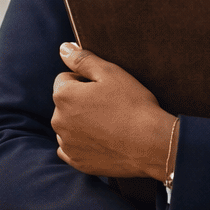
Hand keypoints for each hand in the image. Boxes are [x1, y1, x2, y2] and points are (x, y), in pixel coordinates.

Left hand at [53, 43, 172, 178]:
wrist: (152, 144)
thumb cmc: (132, 105)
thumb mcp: (110, 72)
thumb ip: (82, 59)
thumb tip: (63, 48)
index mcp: (62, 95)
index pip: (65, 78)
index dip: (85, 80)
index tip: (104, 89)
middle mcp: (58, 120)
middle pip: (65, 103)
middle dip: (81, 102)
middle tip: (109, 106)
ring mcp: (67, 144)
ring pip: (69, 125)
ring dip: (81, 123)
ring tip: (109, 124)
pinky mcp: (77, 162)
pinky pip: (72, 148)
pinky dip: (83, 144)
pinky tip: (102, 141)